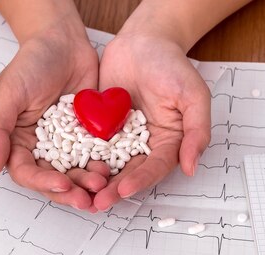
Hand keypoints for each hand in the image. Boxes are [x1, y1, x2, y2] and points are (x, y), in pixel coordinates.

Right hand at [0, 7, 107, 210]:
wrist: (63, 41)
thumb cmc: (31, 63)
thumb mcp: (8, 94)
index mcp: (18, 142)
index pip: (27, 172)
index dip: (43, 183)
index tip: (61, 184)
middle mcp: (42, 148)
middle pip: (54, 180)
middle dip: (69, 192)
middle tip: (86, 199)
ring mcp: (67, 144)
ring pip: (77, 173)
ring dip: (88, 183)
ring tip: (102, 184)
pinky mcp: (89, 137)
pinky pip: (96, 156)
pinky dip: (104, 166)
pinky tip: (112, 170)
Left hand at [93, 29, 210, 209]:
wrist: (142, 41)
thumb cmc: (171, 65)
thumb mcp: (193, 95)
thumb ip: (197, 131)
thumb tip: (191, 166)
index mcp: (168, 143)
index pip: (154, 168)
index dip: (140, 180)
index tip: (123, 189)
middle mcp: (143, 146)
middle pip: (128, 173)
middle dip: (113, 189)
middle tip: (97, 202)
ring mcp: (120, 138)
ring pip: (106, 165)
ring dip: (94, 181)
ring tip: (80, 193)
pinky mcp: (100, 128)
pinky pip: (88, 146)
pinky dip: (79, 158)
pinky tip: (67, 168)